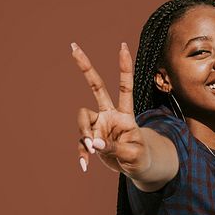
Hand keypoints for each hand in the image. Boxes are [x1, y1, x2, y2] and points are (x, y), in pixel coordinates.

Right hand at [71, 41, 150, 176]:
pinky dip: (82, 154)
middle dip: (86, 67)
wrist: (137, 168)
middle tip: (73, 46)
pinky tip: (85, 165)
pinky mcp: (91, 139)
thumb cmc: (140, 157)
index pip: (125, 88)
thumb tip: (93, 143)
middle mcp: (110, 115)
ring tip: (92, 150)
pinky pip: (81, 143)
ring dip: (84, 134)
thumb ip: (114, 147)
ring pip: (82, 120)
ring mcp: (99, 125)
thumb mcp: (133, 154)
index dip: (124, 68)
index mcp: (125, 114)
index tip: (123, 46)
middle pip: (97, 87)